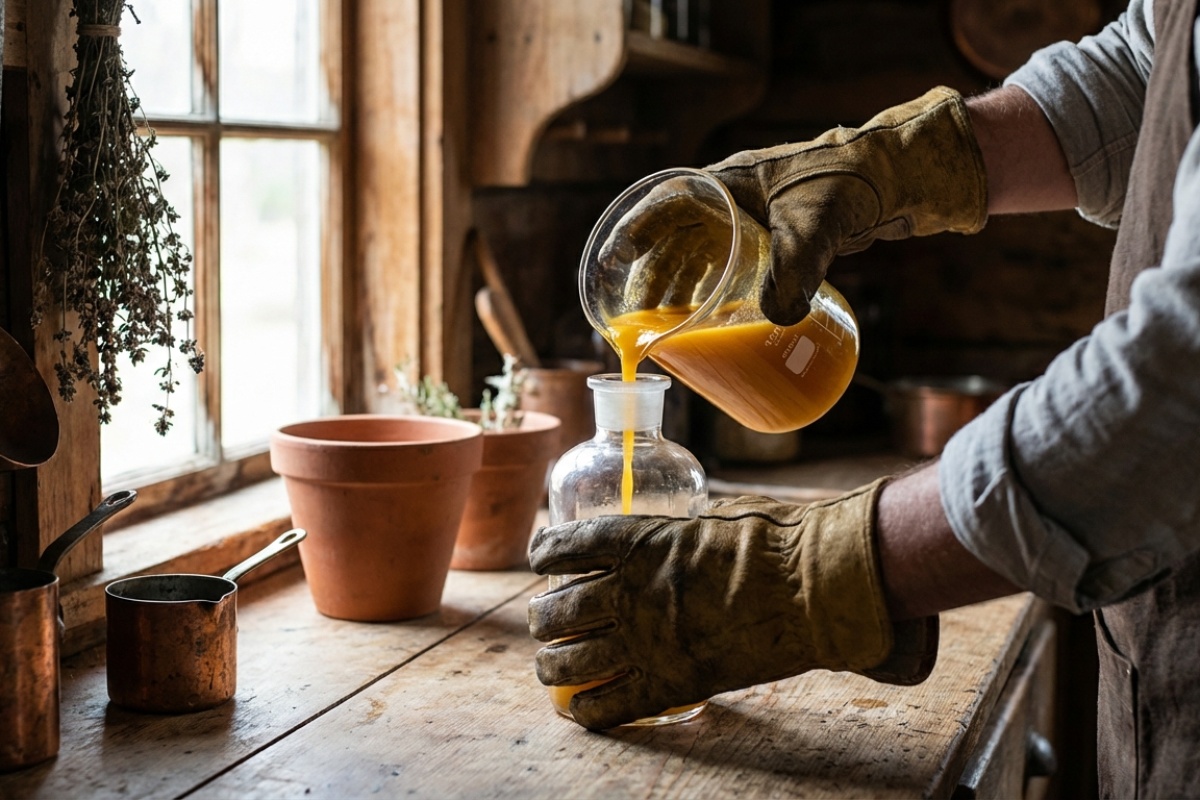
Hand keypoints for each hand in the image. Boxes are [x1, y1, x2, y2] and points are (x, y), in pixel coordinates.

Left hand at [527, 480, 938, 730]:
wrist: (811, 587)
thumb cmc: (772, 545)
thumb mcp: (708, 519)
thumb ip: (674, 534)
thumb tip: (663, 537)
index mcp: (637, 541)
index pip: (564, 546)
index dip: (544, 554)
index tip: (541, 559)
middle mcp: (628, 591)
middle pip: (555, 611)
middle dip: (543, 619)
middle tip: (546, 622)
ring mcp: (645, 641)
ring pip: (568, 662)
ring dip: (551, 667)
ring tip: (550, 668)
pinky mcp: (669, 683)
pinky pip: (607, 706)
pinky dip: (585, 712)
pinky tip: (579, 711)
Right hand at [599, 86, 987, 326]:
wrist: (890, 177)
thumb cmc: (845, 184)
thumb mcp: (815, 226)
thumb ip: (797, 271)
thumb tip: (779, 322)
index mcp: (724, 182)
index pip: (663, 204)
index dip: (632, 233)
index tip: (612, 262)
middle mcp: (728, 200)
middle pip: (673, 238)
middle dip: (651, 277)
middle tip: (639, 316)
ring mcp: (747, 219)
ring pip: (696, 254)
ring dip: (677, 287)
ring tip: (665, 325)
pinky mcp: (768, 239)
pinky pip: (725, 265)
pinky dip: (709, 289)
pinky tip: (707, 317)